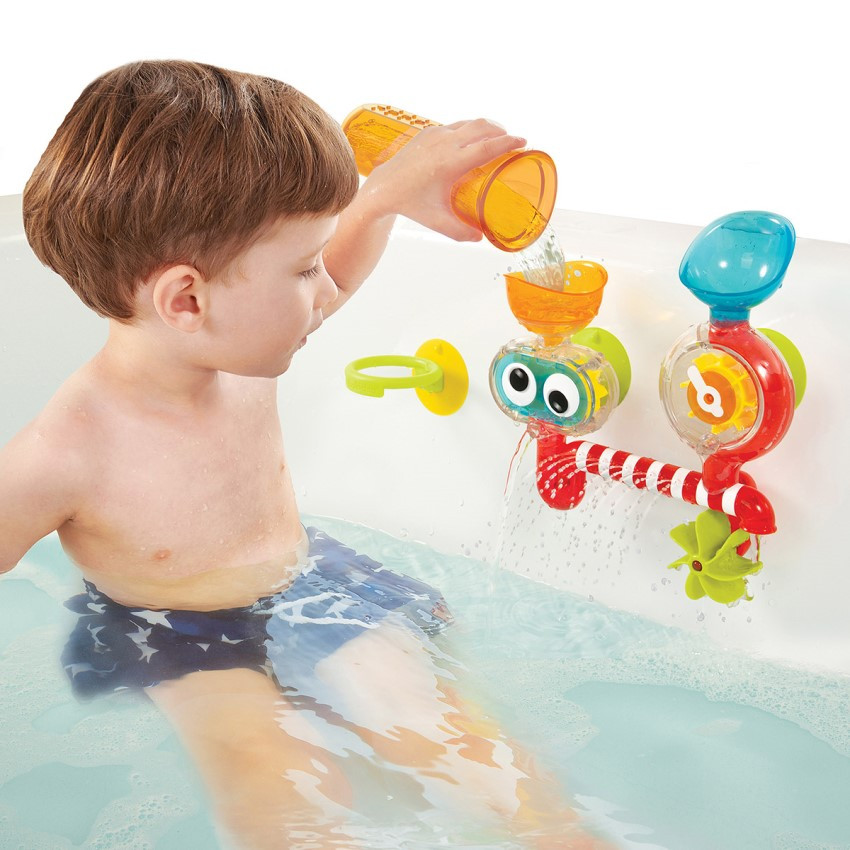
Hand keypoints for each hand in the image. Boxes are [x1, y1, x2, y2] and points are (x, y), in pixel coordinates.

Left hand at [359, 118, 527, 241]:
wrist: (385, 188)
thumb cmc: (412, 205)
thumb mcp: (437, 222)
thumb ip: (461, 232)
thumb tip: (482, 238)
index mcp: (450, 163)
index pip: (486, 147)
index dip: (508, 143)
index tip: (524, 142)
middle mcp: (444, 144)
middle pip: (482, 128)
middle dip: (501, 131)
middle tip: (514, 141)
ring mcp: (436, 135)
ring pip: (470, 123)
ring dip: (487, 127)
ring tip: (498, 137)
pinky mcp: (429, 132)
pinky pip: (456, 126)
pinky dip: (470, 129)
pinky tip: (473, 139)